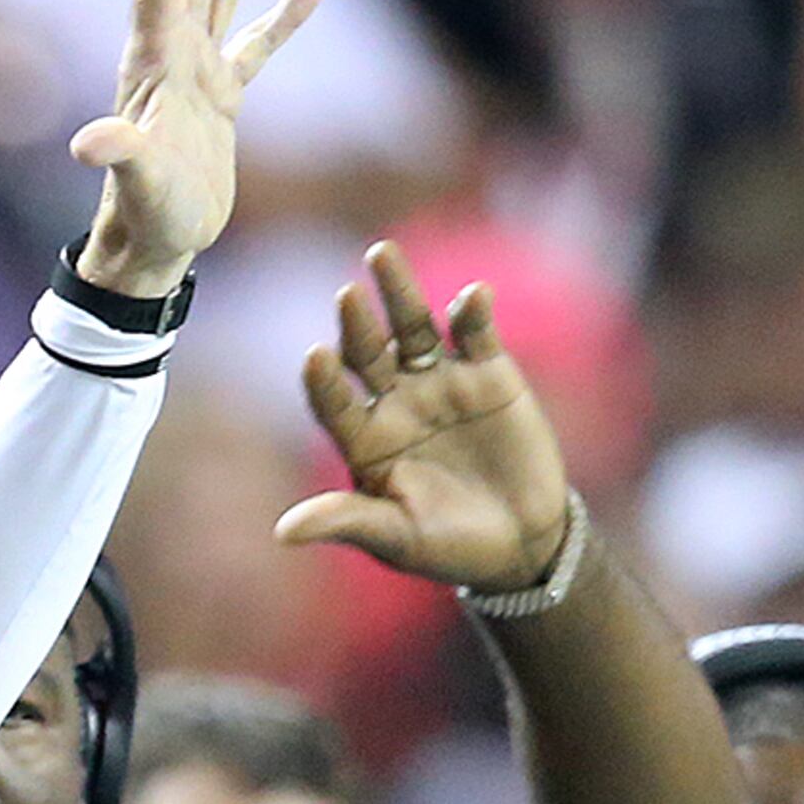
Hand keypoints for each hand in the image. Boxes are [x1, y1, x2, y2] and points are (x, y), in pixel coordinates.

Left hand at [71, 0, 322, 297]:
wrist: (156, 246)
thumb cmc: (142, 215)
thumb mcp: (133, 181)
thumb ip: (118, 154)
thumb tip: (87, 144)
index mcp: (154, 60)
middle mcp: (175, 53)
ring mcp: (201, 72)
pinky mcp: (225, 99)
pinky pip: (259, 45)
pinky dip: (283, 17)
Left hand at [275, 242, 576, 588]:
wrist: (520, 544)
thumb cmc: (447, 547)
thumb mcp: (396, 538)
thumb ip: (347, 522)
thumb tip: (283, 532)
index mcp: (363, 440)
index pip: (333, 403)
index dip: (323, 382)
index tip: (313, 357)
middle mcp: (394, 402)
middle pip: (367, 353)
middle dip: (356, 325)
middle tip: (345, 295)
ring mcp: (439, 382)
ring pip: (413, 328)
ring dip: (398, 293)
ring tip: (380, 255)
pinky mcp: (488, 372)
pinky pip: (475, 334)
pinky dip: (472, 312)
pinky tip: (470, 296)